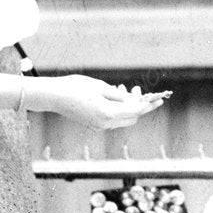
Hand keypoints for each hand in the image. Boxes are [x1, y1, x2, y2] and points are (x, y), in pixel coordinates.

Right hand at [46, 76, 168, 130]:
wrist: (53, 96)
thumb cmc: (75, 87)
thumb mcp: (101, 87)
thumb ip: (119, 96)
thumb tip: (132, 101)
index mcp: (108, 114)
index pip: (136, 112)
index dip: (149, 105)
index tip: (159, 99)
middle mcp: (105, 124)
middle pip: (131, 118)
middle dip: (138, 105)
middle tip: (138, 90)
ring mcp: (99, 126)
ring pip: (122, 118)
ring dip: (127, 106)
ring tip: (123, 88)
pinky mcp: (94, 124)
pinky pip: (112, 118)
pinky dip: (118, 108)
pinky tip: (114, 94)